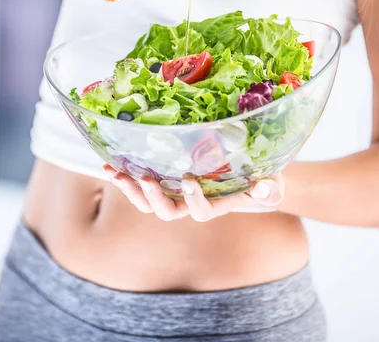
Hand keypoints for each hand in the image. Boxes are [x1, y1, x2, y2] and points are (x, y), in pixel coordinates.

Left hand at [103, 164, 284, 221]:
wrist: (247, 176)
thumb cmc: (260, 181)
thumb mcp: (269, 184)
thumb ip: (268, 189)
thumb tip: (263, 187)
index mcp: (213, 206)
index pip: (201, 212)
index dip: (194, 200)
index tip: (189, 179)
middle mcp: (189, 204)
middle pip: (166, 212)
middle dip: (153, 198)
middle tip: (144, 179)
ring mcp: (175, 195)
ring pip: (148, 203)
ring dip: (131, 190)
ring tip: (116, 173)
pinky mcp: (164, 182)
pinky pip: (141, 185)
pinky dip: (125, 177)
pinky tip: (108, 166)